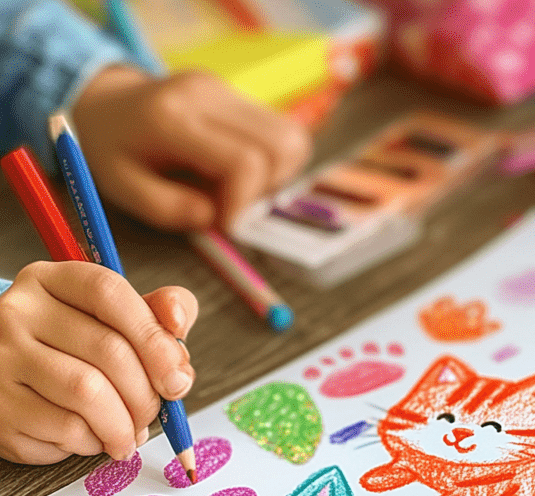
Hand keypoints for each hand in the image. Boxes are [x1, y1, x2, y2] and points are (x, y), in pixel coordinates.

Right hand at [0, 261, 197, 464]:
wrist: (8, 381)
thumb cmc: (73, 350)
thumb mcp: (113, 321)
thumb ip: (155, 316)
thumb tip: (178, 322)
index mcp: (51, 281)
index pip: (109, 294)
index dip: (154, 339)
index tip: (178, 377)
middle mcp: (18, 313)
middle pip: (108, 350)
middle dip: (146, 394)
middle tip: (153, 413)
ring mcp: (1, 359)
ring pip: (88, 394)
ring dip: (123, 424)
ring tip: (129, 433)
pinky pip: (65, 430)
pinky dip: (93, 442)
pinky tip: (93, 437)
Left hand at [71, 66, 310, 231]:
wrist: (101, 103)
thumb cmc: (111, 151)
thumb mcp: (125, 190)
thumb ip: (173, 210)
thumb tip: (218, 217)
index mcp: (175, 118)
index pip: (246, 161)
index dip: (245, 203)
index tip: (227, 226)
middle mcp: (208, 94)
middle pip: (283, 144)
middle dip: (269, 188)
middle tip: (236, 207)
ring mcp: (225, 90)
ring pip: (292, 137)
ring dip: (278, 175)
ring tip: (240, 191)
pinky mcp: (235, 95)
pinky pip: (280, 132)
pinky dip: (273, 162)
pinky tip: (240, 175)